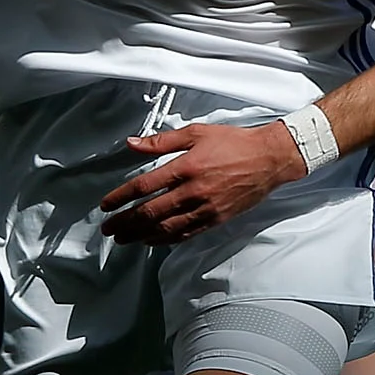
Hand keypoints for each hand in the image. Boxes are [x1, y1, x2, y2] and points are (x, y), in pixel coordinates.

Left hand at [99, 123, 307, 245]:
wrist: (269, 159)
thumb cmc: (233, 143)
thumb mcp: (196, 133)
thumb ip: (161, 140)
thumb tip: (132, 143)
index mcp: (185, 167)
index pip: (144, 186)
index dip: (121, 197)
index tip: (106, 205)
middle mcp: (193, 191)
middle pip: (150, 212)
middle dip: (125, 222)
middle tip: (108, 229)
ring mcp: (205, 208)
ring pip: (166, 228)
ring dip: (140, 235)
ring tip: (123, 239)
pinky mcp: (215, 219)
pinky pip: (185, 234)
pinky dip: (165, 240)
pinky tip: (151, 241)